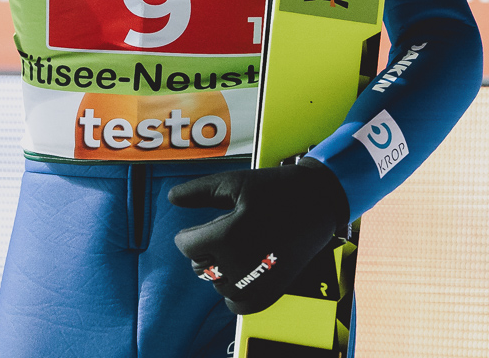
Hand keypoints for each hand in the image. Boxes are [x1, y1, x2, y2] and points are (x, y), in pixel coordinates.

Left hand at [170, 158, 349, 315]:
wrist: (316, 202)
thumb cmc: (275, 190)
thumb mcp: (234, 183)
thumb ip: (198, 192)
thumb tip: (171, 197)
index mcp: (228, 236)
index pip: (187, 246)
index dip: (188, 234)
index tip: (200, 226)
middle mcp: (240, 264)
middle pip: (199, 267)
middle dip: (204, 251)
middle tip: (223, 233)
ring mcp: (256, 282)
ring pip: (217, 285)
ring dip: (220, 270)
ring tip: (237, 248)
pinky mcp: (271, 293)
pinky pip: (237, 305)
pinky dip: (234, 293)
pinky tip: (240, 272)